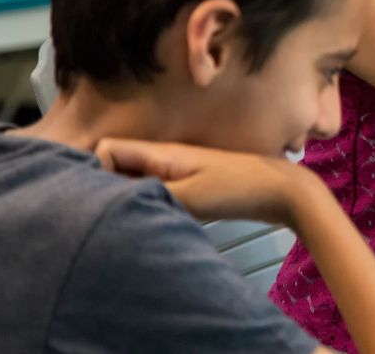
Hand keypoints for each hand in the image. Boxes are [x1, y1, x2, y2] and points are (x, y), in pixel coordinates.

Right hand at [95, 138, 317, 225]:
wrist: (281, 192)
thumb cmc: (237, 189)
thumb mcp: (188, 196)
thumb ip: (146, 195)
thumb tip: (106, 201)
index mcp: (159, 153)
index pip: (106, 150)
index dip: (94, 170)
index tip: (98, 199)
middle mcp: (162, 159)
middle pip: (115, 166)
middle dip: (105, 188)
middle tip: (105, 217)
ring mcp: (175, 172)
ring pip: (134, 181)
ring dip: (127, 200)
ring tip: (125, 223)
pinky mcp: (188, 187)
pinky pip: (153, 193)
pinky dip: (147, 206)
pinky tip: (151, 224)